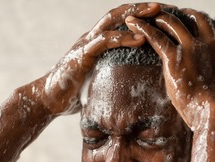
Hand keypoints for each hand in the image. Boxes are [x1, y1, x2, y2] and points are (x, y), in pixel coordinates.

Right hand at [33, 3, 162, 115]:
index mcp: (99, 41)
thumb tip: (137, 82)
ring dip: (136, 15)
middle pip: (121, 14)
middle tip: (165, 6)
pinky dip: (122, 38)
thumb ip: (116, 74)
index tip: (164, 14)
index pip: (123, 21)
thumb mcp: (102, 79)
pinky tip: (139, 38)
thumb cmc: (76, 92)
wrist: (49, 99)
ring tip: (156, 13)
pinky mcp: (82, 55)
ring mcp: (87, 43)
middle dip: (142, 8)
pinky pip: (104, 41)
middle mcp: (93, 37)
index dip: (142, 15)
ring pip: (113, 21)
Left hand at [124, 8, 214, 127]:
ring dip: (164, 17)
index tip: (209, 38)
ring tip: (153, 15)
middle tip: (181, 14)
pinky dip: (143, 28)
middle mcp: (212, 46)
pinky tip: (133, 23)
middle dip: (190, 15)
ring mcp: (193, 48)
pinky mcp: (175, 56)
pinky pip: (155, 36)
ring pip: (175, 24)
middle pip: (200, 21)